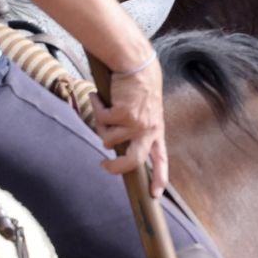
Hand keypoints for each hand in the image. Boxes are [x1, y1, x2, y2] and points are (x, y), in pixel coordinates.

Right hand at [93, 54, 168, 198]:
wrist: (137, 62)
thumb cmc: (138, 86)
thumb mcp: (144, 110)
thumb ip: (135, 129)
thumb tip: (115, 148)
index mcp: (156, 129)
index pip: (161, 158)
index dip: (159, 178)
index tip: (155, 195)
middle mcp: (149, 128)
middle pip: (134, 161)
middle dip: (116, 168)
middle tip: (103, 166)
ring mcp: (137, 122)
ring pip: (108, 139)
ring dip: (101, 124)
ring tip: (105, 107)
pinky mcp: (124, 114)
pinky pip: (101, 119)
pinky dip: (96, 106)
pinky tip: (100, 95)